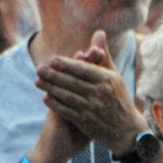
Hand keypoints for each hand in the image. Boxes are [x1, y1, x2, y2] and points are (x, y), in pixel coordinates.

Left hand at [34, 30, 145, 154]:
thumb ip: (103, 55)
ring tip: (37, 81)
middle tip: (39, 68)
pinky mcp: (86, 123)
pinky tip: (45, 97)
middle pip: (73, 83)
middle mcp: (101, 94)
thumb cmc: (118, 97)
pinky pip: (68, 112)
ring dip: (51, 88)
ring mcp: (93, 109)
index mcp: (108, 80)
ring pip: (68, 97)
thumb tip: (99, 33)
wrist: (126, 129)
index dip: (67, 65)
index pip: (84, 70)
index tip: (52, 59)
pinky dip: (56, 105)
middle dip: (54, 76)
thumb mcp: (114, 75)